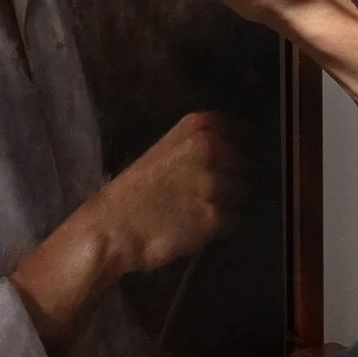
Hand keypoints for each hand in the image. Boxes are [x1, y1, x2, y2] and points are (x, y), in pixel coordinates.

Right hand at [101, 111, 244, 277]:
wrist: (113, 228)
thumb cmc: (134, 191)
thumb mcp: (163, 151)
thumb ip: (195, 144)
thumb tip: (231, 149)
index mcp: (195, 129)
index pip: (236, 130)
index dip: (236, 146)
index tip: (227, 160)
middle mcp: (208, 149)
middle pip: (244, 164)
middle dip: (232, 178)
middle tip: (207, 192)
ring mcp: (213, 183)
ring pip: (243, 192)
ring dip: (228, 202)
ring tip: (200, 210)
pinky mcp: (215, 216)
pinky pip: (235, 219)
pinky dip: (222, 226)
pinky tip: (199, 226)